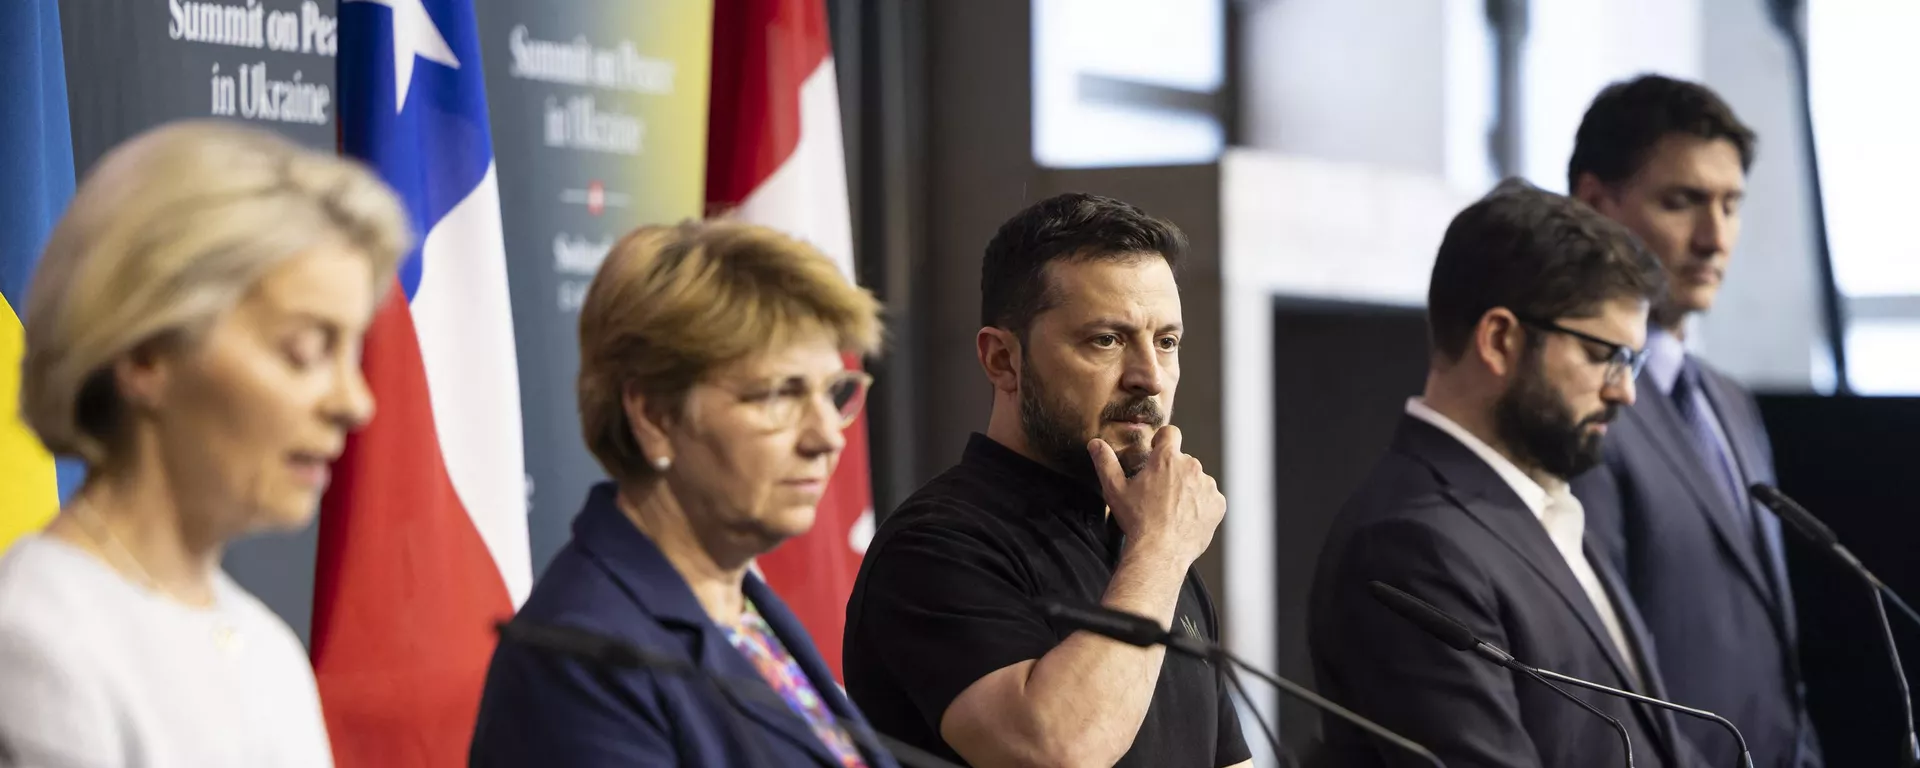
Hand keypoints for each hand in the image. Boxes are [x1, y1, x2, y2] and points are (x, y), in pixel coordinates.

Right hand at [1089, 426, 1225, 567]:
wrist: (1160, 552)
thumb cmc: (1137, 521)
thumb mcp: (1115, 490)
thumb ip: (1105, 462)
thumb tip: (1095, 444)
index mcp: (1166, 458)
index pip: (1170, 433)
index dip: (1162, 441)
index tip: (1157, 453)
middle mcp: (1191, 466)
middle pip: (1183, 460)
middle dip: (1173, 472)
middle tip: (1159, 494)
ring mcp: (1207, 485)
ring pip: (1197, 480)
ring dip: (1188, 489)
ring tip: (1172, 510)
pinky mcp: (1218, 504)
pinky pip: (1210, 498)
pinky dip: (1201, 506)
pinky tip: (1185, 519)